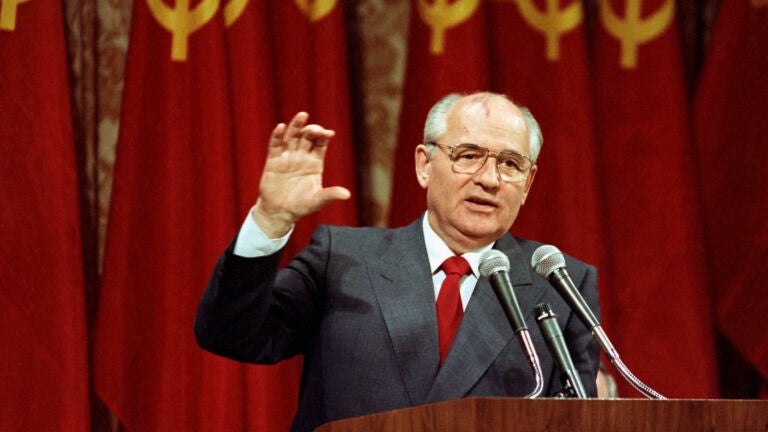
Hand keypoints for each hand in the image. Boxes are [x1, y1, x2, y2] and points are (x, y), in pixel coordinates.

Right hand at [251, 112, 350, 237]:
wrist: (280, 212)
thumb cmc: (301, 206)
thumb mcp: (317, 201)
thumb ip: (330, 195)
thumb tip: (347, 195)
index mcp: (315, 162)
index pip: (320, 144)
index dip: (324, 136)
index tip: (328, 133)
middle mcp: (301, 156)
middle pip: (307, 137)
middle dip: (312, 130)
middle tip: (315, 129)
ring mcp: (287, 157)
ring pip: (292, 136)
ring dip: (296, 126)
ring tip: (302, 115)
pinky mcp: (273, 161)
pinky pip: (276, 145)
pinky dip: (277, 136)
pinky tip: (280, 127)